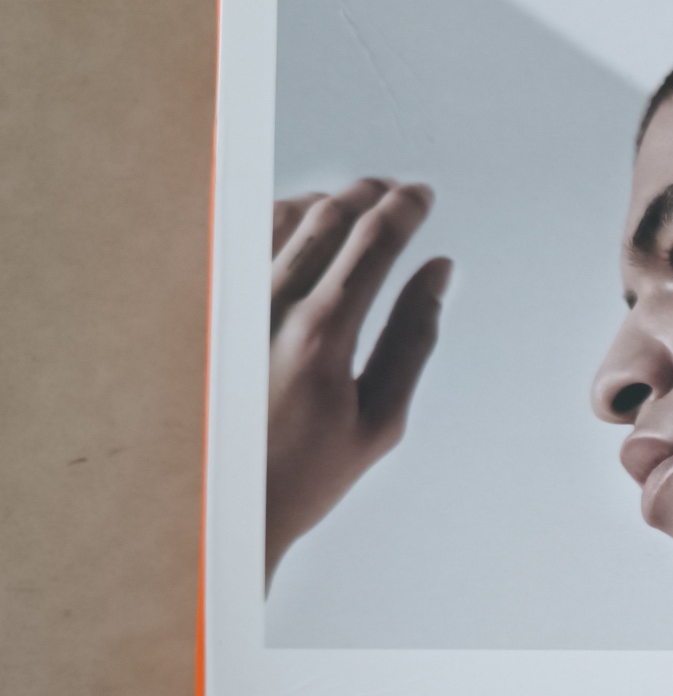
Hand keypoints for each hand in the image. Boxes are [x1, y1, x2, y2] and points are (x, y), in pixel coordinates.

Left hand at [266, 179, 450, 588]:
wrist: (226, 505)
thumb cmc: (308, 472)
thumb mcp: (382, 418)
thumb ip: (414, 338)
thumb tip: (437, 274)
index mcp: (321, 335)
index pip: (373, 243)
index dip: (404, 209)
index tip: (424, 195)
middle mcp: (269, 307)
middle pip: (327, 217)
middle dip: (368, 194)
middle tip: (395, 189)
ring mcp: (233, 305)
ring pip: (282, 219)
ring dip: (325, 200)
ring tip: (354, 202)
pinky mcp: (211, 310)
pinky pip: (244, 241)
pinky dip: (280, 221)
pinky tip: (301, 226)